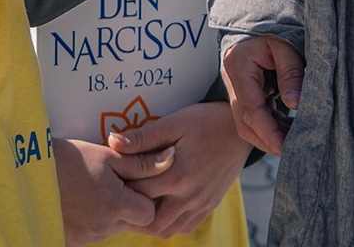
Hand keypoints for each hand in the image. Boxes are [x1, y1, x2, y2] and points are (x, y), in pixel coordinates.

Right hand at [52, 135, 172, 245]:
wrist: (28, 173)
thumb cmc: (70, 160)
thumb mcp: (108, 156)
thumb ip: (142, 162)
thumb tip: (173, 157)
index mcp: (115, 206)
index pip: (149, 214)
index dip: (146, 198)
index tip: (133, 182)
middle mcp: (103, 228)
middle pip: (132, 223)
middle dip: (130, 205)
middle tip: (114, 183)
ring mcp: (86, 237)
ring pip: (113, 228)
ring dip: (111, 212)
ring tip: (95, 188)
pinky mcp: (72, 240)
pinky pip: (94, 233)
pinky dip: (94, 219)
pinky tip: (83, 201)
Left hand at [109, 102, 252, 237]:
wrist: (240, 129)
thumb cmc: (206, 122)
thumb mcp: (174, 123)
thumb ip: (144, 137)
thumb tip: (113, 142)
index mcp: (177, 176)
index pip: (137, 193)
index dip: (121, 187)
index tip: (114, 178)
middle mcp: (189, 197)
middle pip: (149, 221)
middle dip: (133, 211)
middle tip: (124, 195)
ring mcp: (201, 205)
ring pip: (167, 230)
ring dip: (151, 221)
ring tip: (142, 202)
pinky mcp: (209, 206)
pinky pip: (185, 227)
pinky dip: (171, 223)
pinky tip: (164, 206)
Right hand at [219, 34, 304, 155]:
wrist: (258, 23)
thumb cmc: (273, 30)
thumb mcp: (286, 46)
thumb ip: (290, 73)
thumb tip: (295, 104)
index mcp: (238, 66)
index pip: (251, 107)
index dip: (268, 130)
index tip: (285, 146)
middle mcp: (232, 81)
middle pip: (244, 122)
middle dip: (266, 140)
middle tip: (291, 151)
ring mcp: (234, 89)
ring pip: (245, 124)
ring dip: (267, 137)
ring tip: (291, 143)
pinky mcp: (243, 94)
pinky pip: (251, 118)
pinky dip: (267, 128)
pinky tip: (285, 132)